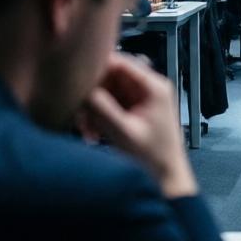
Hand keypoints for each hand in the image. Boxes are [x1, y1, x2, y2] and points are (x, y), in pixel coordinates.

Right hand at [77, 52, 196, 198]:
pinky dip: (97, 116)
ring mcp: (140, 98)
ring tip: (88, 129)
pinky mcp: (133, 110)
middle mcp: (148, 87)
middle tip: (80, 114)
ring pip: (106, 90)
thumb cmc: (153, 158)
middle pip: (109, 75)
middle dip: (92, 94)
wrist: (166, 178)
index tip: (74, 81)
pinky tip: (93, 134)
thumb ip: (103, 109)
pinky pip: (108, 103)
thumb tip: (83, 90)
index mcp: (153, 87)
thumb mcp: (123, 133)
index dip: (95, 69)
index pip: (119, 62)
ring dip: (92, 108)